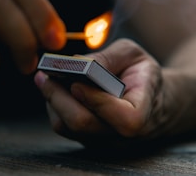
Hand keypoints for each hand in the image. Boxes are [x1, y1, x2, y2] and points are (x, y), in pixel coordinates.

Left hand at [34, 39, 171, 146]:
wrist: (151, 98)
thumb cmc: (142, 74)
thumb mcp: (133, 55)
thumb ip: (108, 58)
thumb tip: (76, 63)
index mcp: (144, 113)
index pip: (124, 119)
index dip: (98, 102)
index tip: (76, 82)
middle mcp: (122, 134)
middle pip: (84, 125)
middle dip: (60, 98)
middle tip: (45, 76)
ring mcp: (103, 139)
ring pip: (68, 127)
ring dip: (53, 101)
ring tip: (45, 78)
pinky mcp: (88, 138)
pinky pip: (64, 126)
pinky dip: (55, 106)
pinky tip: (55, 88)